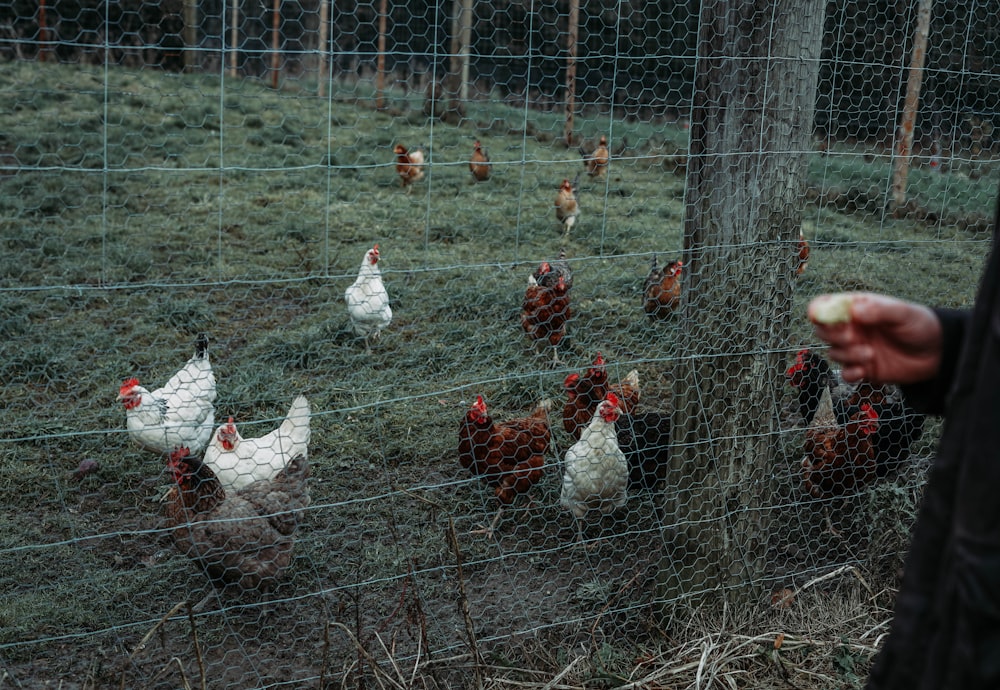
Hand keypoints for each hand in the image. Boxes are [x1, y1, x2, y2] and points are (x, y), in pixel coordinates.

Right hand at [808, 292, 942, 383]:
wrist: (938, 354)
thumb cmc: (921, 326)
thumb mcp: (902, 313)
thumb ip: (879, 310)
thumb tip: (853, 311)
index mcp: (857, 309)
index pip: (825, 305)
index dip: (817, 311)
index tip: (821, 318)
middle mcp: (852, 328)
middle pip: (822, 330)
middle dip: (833, 335)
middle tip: (853, 337)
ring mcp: (856, 349)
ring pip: (833, 352)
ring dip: (847, 355)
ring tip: (870, 354)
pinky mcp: (863, 369)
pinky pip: (845, 373)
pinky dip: (851, 373)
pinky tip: (865, 370)